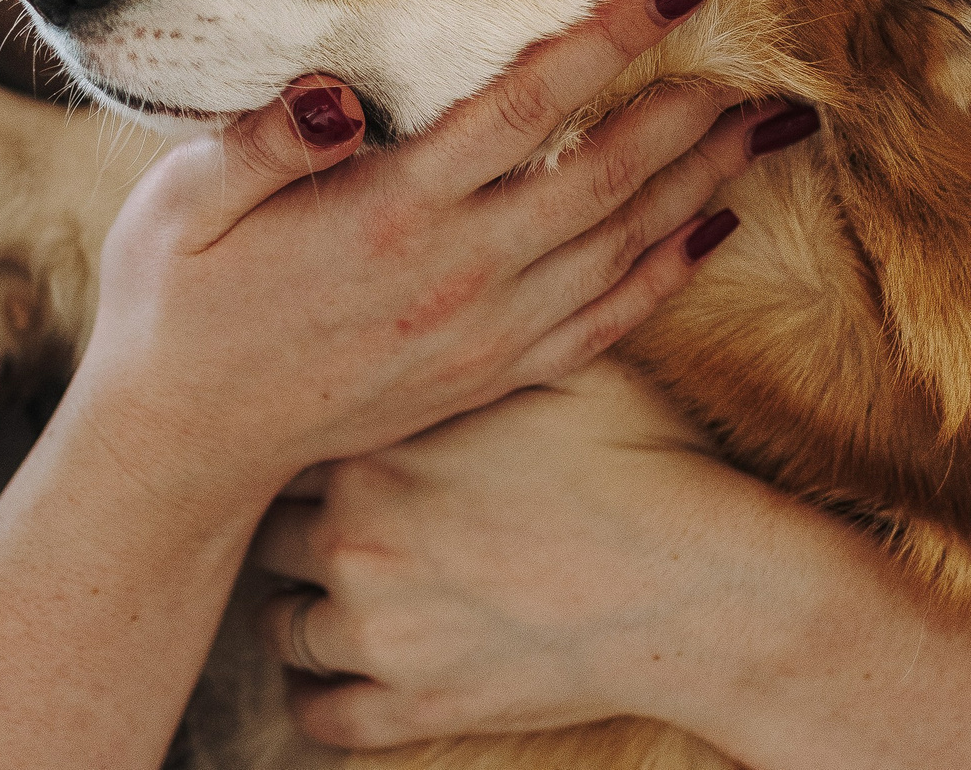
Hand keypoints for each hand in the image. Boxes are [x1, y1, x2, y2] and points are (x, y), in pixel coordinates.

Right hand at [68, 0, 785, 508]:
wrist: (185, 444)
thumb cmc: (174, 300)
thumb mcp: (180, 202)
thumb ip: (258, 142)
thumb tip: (330, 92)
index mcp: (387, 212)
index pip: (523, 105)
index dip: (610, 36)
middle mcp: (454, 273)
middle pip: (605, 174)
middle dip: (693, 101)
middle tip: (770, 44)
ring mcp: (482, 332)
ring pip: (623, 245)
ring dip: (706, 178)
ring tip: (776, 124)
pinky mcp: (489, 375)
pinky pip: (605, 323)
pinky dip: (669, 273)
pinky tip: (714, 229)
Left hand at [248, 365, 806, 747]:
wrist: (702, 584)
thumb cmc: (643, 460)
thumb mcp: (563, 358)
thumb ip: (488, 319)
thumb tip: (470, 254)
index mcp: (375, 443)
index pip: (279, 437)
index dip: (297, 440)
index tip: (316, 444)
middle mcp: (353, 536)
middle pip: (268, 530)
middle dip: (290, 524)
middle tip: (322, 520)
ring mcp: (379, 630)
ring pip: (278, 625)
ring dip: (299, 610)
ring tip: (331, 595)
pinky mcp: (413, 706)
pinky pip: (317, 715)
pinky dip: (316, 695)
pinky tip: (335, 672)